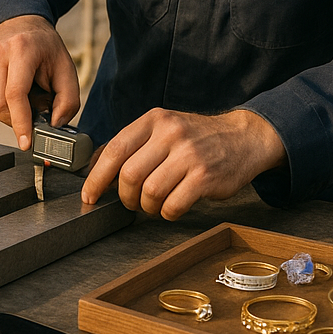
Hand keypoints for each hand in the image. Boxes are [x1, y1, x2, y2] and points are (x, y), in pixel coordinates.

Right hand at [0, 15, 79, 151]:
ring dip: (11, 113)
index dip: (21, 122)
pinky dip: (4, 106)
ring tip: (28, 97)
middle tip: (37, 112)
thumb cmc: (44, 47)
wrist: (19, 23)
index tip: (26, 142)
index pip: (15, 93)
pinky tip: (15, 94)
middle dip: (18, 119)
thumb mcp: (66, 68)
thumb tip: (53, 125)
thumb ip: (68, 100)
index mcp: (21, 50)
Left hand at [81, 107, 286, 219]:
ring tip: (153, 204)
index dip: (97, 177)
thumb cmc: (196, 138)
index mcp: (153, 120)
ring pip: (150, 192)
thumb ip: (134, 144)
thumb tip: (96, 169)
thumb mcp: (163, 128)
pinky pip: (173, 205)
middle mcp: (170, 133)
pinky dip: (166, 213)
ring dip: (146, 206)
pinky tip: (171, 208)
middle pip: (129, 174)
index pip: (115, 149)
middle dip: (125, 197)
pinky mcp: (205, 177)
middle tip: (131, 202)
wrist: (243, 137)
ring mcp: (189, 155)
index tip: (89, 195)